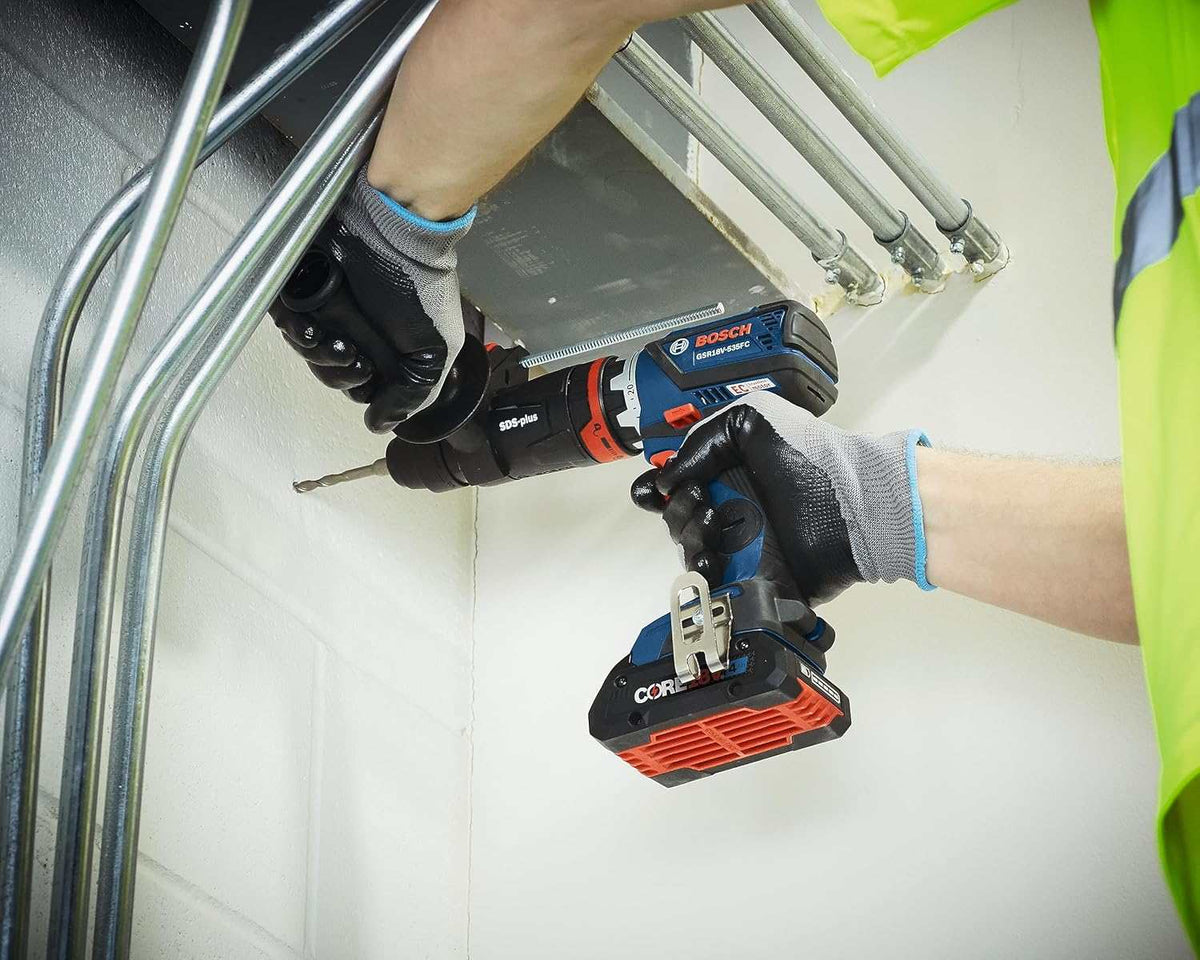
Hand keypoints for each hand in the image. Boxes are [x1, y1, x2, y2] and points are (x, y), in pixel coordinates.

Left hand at [271, 167, 474, 432]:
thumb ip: (412, 394)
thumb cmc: (420, 290)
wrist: (397, 231)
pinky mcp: (300, 289)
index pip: (363, 386)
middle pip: (331, 373)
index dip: (362, 390)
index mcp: (388, 348)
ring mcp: (328, 310)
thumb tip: (381, 425)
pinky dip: (294, 332)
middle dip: (338, 373)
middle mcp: (357, 330)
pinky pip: (284, 322)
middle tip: (354, 357)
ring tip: (334, 342)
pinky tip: (310, 329)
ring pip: (308, 351)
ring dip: (317, 355)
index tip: (369, 375)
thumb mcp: (434, 352)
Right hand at [630, 391, 932, 603]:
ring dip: (689, 536)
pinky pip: (712, 586)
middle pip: (674, 520)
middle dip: (678, 508)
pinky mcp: (751, 579)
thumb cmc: (809, 455)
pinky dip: (702, 574)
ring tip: (714, 522)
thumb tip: (665, 480)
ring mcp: (738, 547)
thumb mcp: (748, 421)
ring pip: (687, 552)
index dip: (656, 489)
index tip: (659, 487)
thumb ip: (699, 441)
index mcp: (723, 474)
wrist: (852, 501)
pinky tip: (712, 557)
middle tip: (701, 496)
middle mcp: (727, 510)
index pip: (672, 486)